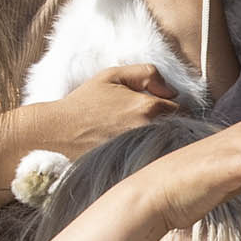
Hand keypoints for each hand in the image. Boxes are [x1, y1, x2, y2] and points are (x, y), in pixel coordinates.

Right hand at [28, 64, 181, 159]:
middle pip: (178, 130)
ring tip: (145, 137)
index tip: (164, 108)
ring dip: (163, 141)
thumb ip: (147, 73)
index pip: (182, 109)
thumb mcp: (113, 75)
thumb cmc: (84, 102)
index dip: (175, 107)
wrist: (57, 131)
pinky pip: (152, 161)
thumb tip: (172, 90)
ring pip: (167, 146)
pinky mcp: (131, 167)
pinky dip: (150, 156)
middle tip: (153, 123)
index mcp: (147, 107)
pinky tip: (135, 150)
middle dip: (172, 125)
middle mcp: (147, 131)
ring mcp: (140, 152)